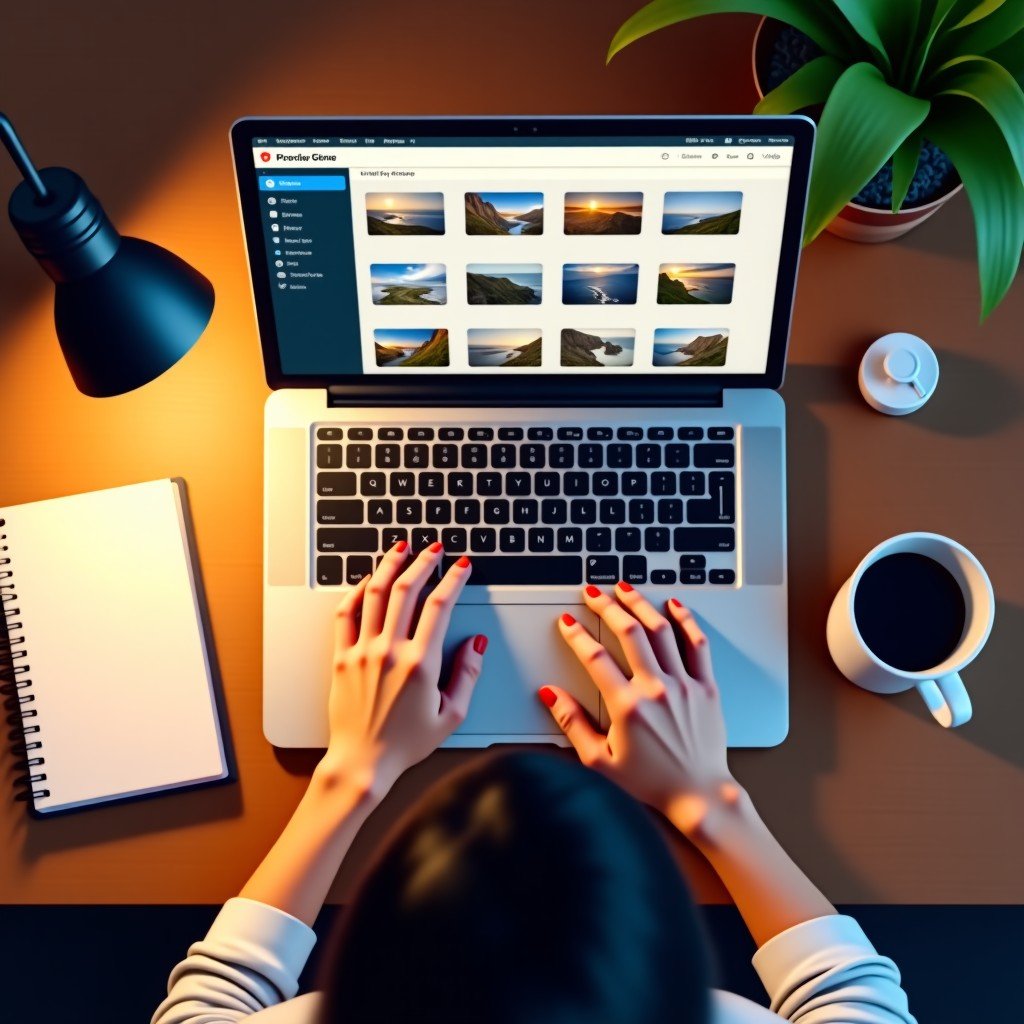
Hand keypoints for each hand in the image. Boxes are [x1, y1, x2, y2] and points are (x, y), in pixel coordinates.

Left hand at [322, 541, 485, 794]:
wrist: (363, 761)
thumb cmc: (407, 743)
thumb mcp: (452, 714)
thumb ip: (468, 674)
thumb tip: (477, 642)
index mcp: (421, 663)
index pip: (440, 606)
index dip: (453, 579)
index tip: (461, 566)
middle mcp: (390, 651)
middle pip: (407, 590)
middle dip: (424, 562)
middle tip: (434, 548)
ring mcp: (363, 651)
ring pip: (376, 594)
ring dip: (390, 565)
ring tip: (401, 548)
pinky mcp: (342, 657)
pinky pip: (346, 614)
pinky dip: (357, 591)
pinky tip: (368, 580)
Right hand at [540, 584, 739, 838]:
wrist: (700, 796)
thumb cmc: (651, 784)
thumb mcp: (600, 762)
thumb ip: (572, 724)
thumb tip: (549, 695)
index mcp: (627, 707)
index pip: (595, 658)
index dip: (576, 635)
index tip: (567, 622)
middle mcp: (656, 689)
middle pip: (629, 633)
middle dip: (607, 606)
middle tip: (593, 593)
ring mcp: (684, 685)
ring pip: (661, 631)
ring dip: (640, 605)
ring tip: (625, 588)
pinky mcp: (706, 687)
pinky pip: (697, 645)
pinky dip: (686, 621)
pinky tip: (674, 606)